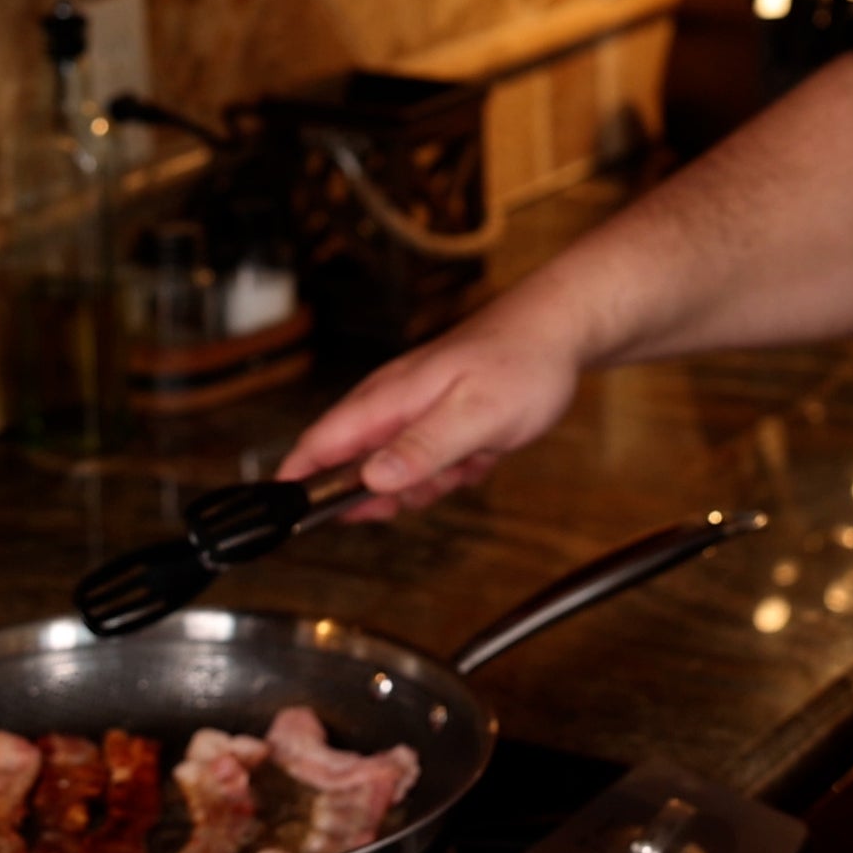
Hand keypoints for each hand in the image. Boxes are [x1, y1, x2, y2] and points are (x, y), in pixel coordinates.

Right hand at [277, 300, 583, 518]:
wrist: (559, 333)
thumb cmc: (520, 363)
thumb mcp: (475, 415)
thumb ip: (422, 448)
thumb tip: (371, 479)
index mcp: (388, 400)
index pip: (321, 443)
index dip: (298, 482)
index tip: (292, 519)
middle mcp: (393, 406)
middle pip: (357, 470)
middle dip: (392, 493)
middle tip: (436, 481)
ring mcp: (416, 414)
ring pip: (399, 474)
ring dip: (434, 481)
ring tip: (470, 456)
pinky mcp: (439, 423)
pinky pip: (432, 466)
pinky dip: (457, 469)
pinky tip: (483, 451)